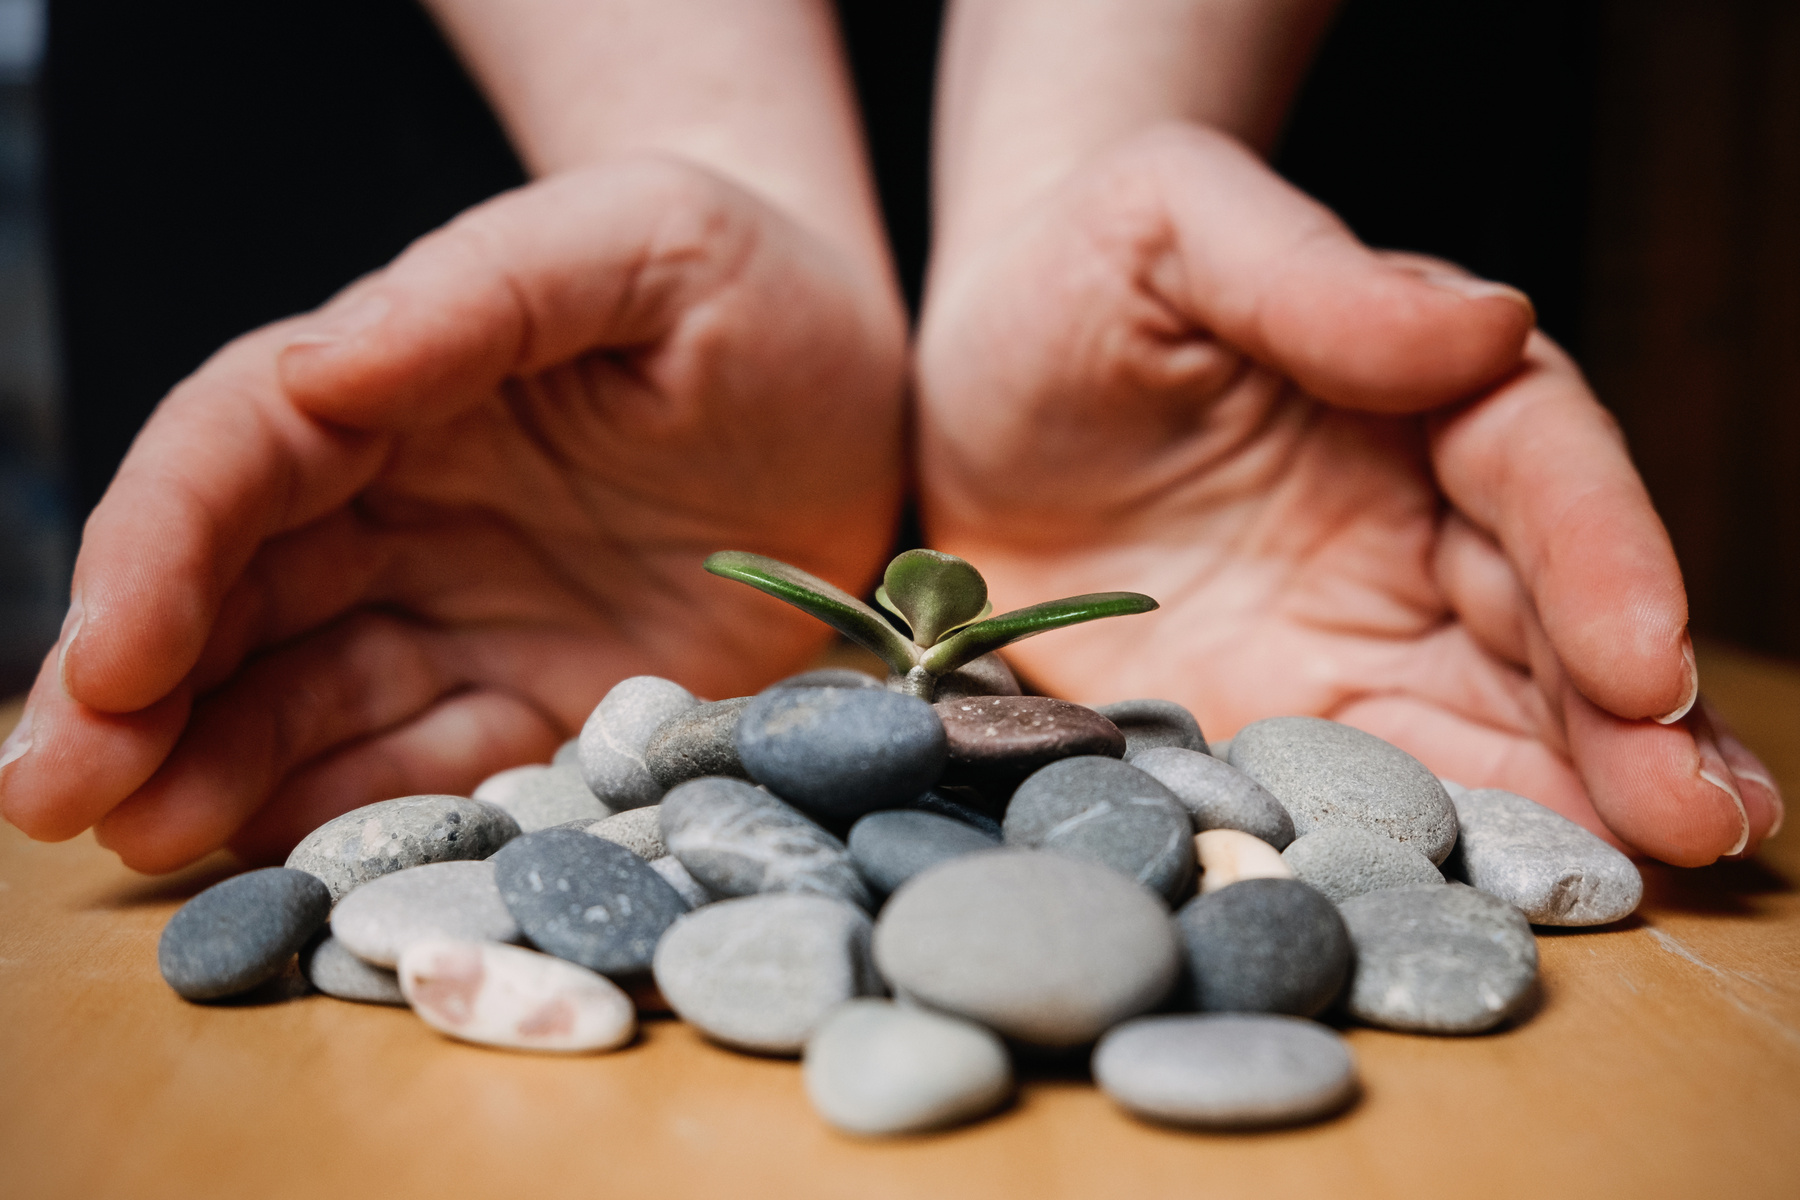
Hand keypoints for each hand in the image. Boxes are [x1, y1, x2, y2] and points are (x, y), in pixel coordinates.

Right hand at [0, 157, 906, 870]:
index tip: (108, 661)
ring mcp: (463, 614)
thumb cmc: (755, 291)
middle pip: (231, 598)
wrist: (867, 398)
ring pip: (304, 698)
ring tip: (148, 839)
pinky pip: (432, 767)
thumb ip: (482, 295)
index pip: (237, 460)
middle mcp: (400, 508)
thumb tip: (311, 374)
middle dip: (133, 693)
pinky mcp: (541, 703)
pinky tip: (279, 862)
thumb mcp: (644, 249)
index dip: (158, 556)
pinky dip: (353, 814)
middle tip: (53, 794)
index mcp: (397, 382)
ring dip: (216, 771)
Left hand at [915, 124, 1780, 866]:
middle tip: (1702, 814)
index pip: (1537, 470)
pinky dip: (1444, 840)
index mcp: (1416, 388)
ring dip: (1580, 797)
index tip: (1643, 658)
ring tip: (1668, 871)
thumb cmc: (1072, 282)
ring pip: (1492, 718)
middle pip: (1549, 617)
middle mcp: (1413, 523)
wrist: (962, 396)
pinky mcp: (1274, 716)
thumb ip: (1309, 278)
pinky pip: (1368, 786)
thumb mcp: (1169, 232)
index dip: (1602, 559)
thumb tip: (1484, 326)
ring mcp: (1351, 633)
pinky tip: (1513, 895)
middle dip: (1631, 716)